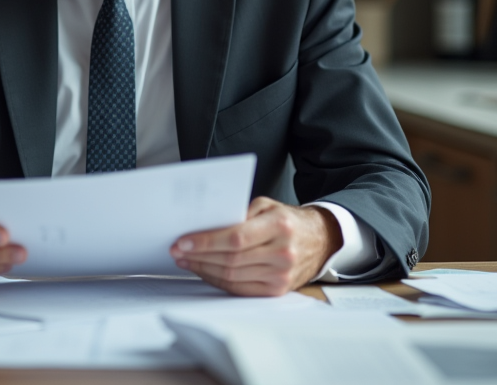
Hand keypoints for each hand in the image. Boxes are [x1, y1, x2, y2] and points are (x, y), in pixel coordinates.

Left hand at [170, 198, 341, 295]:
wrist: (320, 240)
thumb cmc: (288, 220)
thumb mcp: (267, 206)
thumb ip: (239, 213)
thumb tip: (205, 226)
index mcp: (279, 226)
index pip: (235, 238)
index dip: (206, 242)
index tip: (182, 242)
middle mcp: (282, 252)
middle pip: (230, 259)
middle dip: (198, 256)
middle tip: (177, 251)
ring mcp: (281, 275)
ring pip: (232, 276)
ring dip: (203, 269)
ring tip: (186, 260)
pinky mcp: (277, 290)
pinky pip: (239, 289)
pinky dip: (217, 280)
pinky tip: (204, 271)